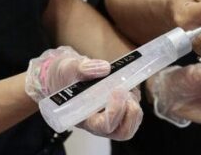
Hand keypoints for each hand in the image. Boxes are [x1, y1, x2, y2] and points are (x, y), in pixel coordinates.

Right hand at [24, 46, 142, 139]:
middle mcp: (99, 121)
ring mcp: (112, 116)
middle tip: (125, 90)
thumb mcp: (68, 68)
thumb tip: (105, 68)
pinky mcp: (121, 108)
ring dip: (134, 102)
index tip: (116, 90)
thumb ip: (82, 68)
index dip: (115, 112)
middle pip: (122, 131)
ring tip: (124, 84)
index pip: (104, 126)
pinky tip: (125, 82)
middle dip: (130, 112)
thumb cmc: (65, 76)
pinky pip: (134, 109)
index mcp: (84, 118)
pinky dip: (135, 96)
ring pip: (131, 122)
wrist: (67, 75)